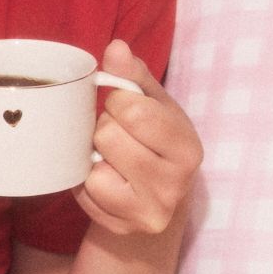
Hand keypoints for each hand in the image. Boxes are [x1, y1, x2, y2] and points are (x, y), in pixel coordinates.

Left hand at [74, 40, 202, 240]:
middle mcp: (174, 184)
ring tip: (111, 158)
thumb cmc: (154, 144)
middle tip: (117, 137)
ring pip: (93, 166)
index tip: (124, 109)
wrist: (158, 205)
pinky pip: (83, 190)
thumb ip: (135, 76)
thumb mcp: (155, 107)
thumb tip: (115, 47)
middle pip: (108, 136)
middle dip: (104, 129)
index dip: (118, 102)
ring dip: (94, 156)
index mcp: (188, 149)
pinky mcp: (119, 226)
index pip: (134, 110)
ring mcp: (147, 210)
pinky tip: (105, 178)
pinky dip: (86, 180)